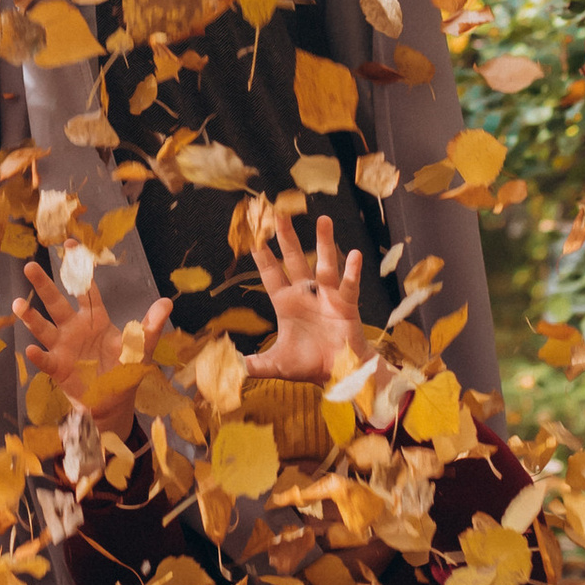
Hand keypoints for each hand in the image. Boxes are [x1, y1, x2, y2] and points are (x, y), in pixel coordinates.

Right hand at [12, 261, 169, 430]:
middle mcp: (74, 328)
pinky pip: (46, 360)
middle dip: (44, 285)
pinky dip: (38, 356)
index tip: (70, 244)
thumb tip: (168, 302)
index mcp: (94, 318)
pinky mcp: (58, 368)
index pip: (85, 289)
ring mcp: (63, 347)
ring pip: (44, 328)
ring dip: (30, 317)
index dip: (79, 268)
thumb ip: (151, 325)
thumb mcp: (141, 347)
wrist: (114, 401)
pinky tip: (30, 350)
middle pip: (56, 303)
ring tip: (17, 303)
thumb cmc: (125, 369)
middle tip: (29, 267)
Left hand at [248, 207, 367, 381]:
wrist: (340, 374)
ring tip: (323, 219)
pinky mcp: (346, 305)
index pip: (270, 273)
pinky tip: (353, 254)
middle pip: (294, 258)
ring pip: (325, 264)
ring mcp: (327, 296)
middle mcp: (305, 293)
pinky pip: (348, 285)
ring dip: (324, 242)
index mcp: (286, 303)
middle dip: (286, 236)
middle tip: (280, 211)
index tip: (253, 234)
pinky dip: (352, 271)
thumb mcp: (276, 364)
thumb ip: (254, 364)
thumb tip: (230, 368)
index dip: (262, 254)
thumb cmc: (309, 365)